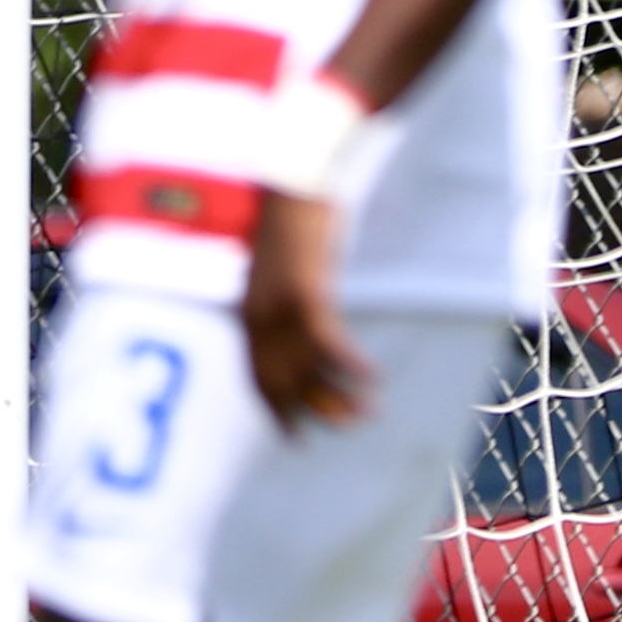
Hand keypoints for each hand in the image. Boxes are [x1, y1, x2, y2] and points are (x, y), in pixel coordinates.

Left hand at [240, 189, 374, 429]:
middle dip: (308, 411)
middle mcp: (258, 314)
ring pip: (306, 366)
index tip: (292, 437)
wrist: (292, 185)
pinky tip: (373, 377)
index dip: (274, 409)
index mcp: (249, 311)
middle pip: (280, 379)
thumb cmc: (290, 225)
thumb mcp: (277, 272)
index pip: (256, 374)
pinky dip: (349, 363)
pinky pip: (327, 339)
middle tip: (342, 429)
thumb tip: (301, 332)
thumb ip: (282, 304)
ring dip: (337, 394)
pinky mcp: (305, 290)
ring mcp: (279, 304)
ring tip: (366, 413)